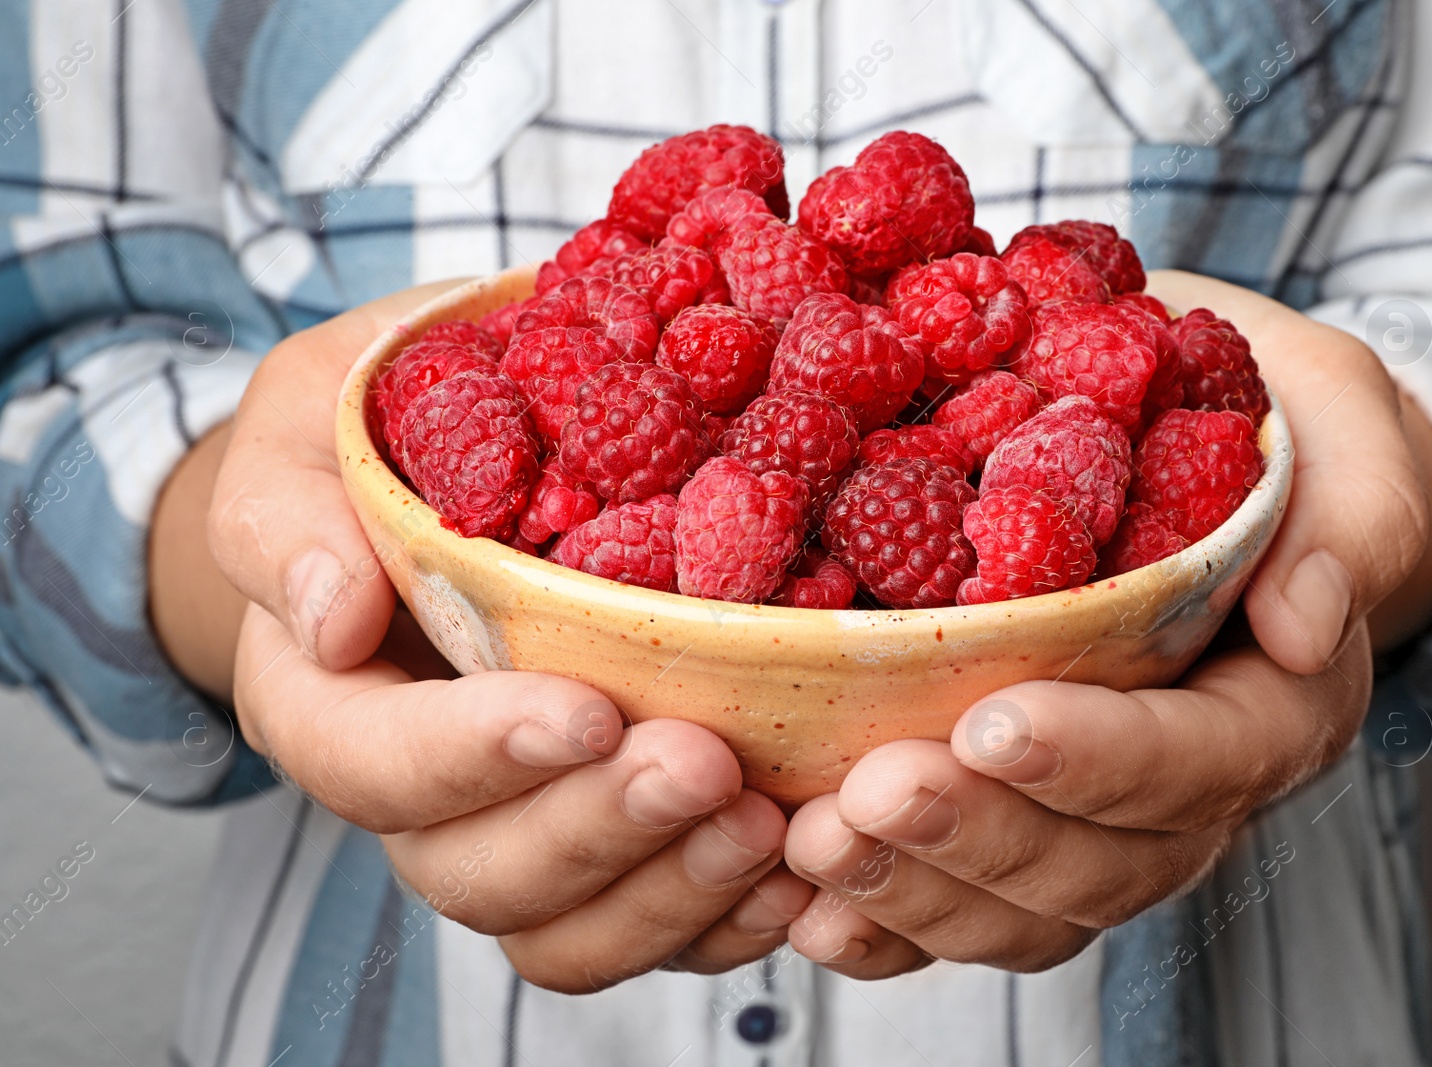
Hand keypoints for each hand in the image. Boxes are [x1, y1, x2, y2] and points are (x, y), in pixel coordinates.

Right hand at [186, 284, 810, 990]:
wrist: (451, 465)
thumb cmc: (378, 435)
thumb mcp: (303, 429)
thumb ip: (286, 514)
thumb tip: (332, 616)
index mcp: (329, 701)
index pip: (371, 763)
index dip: (476, 755)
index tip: (585, 712)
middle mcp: (420, 793)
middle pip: (478, 872)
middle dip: (595, 830)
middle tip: (704, 764)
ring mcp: (518, 827)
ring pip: (566, 931)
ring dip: (668, 892)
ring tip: (764, 824)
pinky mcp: (610, 845)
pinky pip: (654, 929)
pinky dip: (726, 919)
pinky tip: (798, 872)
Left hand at [778, 275, 1431, 974]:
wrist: (1197, 442)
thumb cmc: (1268, 436)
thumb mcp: (1339, 435)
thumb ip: (1348, 524)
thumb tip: (1304, 625)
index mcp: (1269, 709)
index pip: (1196, 765)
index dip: (1097, 759)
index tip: (996, 722)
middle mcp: (1182, 792)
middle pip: (1097, 863)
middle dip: (979, 836)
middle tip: (872, 794)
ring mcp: (1091, 820)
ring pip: (1018, 907)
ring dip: (914, 888)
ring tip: (815, 843)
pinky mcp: (1010, 818)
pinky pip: (953, 905)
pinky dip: (880, 919)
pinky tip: (803, 903)